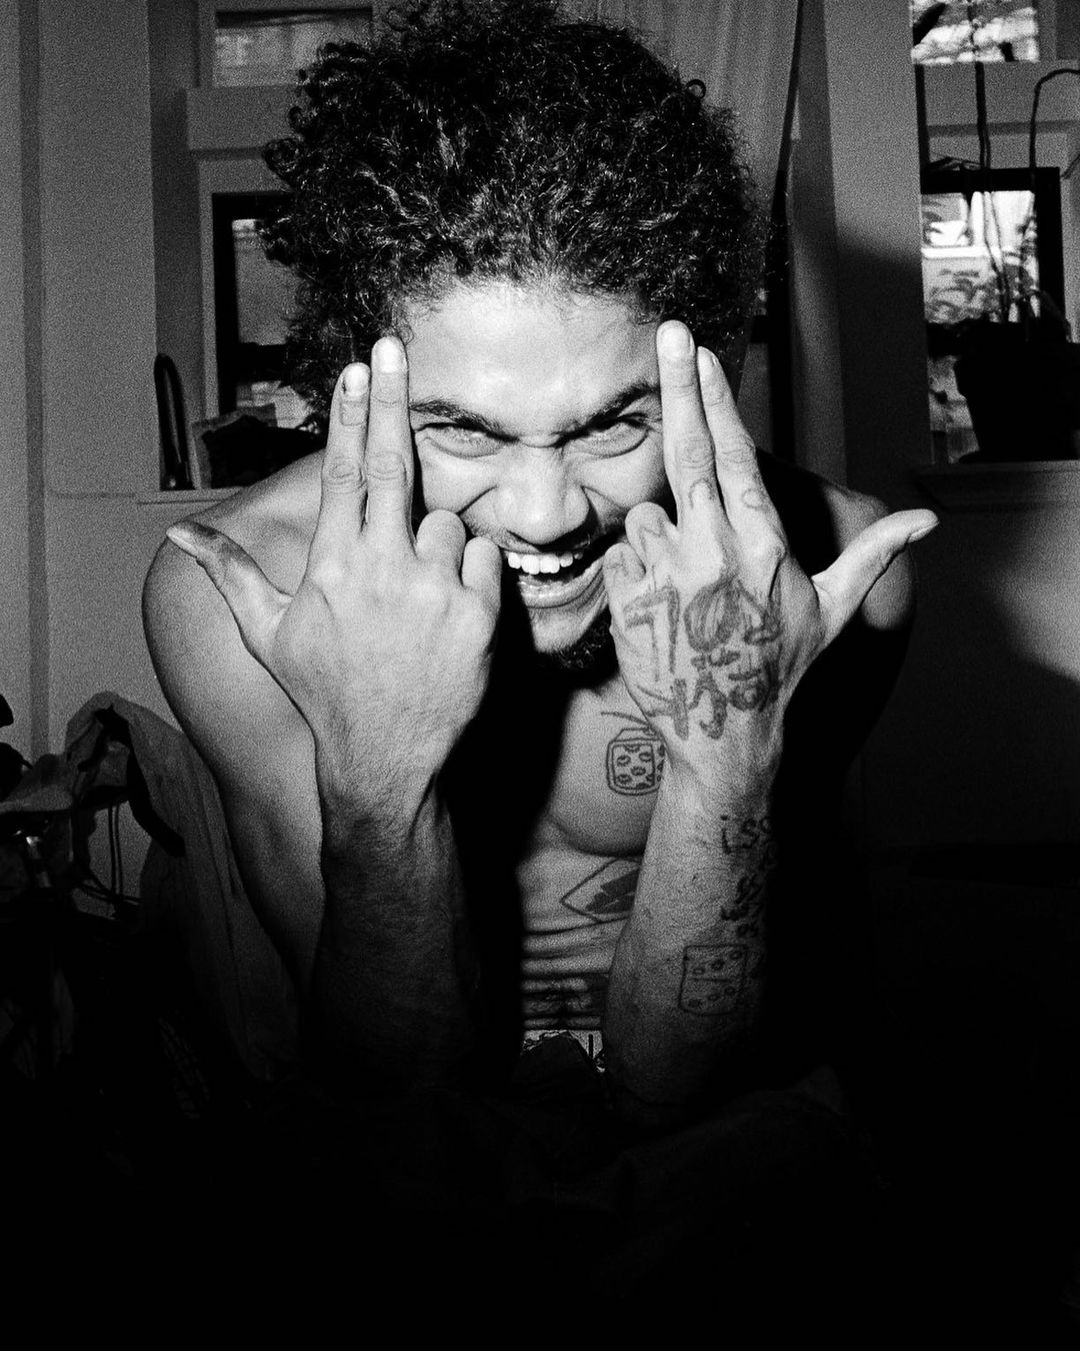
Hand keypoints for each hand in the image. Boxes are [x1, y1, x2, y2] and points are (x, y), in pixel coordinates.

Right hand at [166, 339, 501, 792]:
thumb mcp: (267, 634)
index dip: (351, 413)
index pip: (344, 471)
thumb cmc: (324, 691)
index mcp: (333, 564)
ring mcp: (434, 589)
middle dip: (392, 400)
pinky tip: (448, 611)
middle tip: (394, 348)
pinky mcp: (479, 614)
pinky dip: (470, 572)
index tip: (356, 366)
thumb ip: (229, 572)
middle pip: (395, 465)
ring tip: (415, 598)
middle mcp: (382, 566)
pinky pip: (482, 559)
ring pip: (445, 524)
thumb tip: (180, 532)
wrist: (384, 757)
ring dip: (434, 543)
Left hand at [603, 320, 936, 789]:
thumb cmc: (779, 668)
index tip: (703, 355)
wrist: (721, 734)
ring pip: (647, 515)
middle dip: (678, 388)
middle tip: (669, 336)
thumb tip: (926, 523)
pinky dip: (636, 567)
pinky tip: (661, 605)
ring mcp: (664, 573)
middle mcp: (713, 549)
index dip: (718, 400)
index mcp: (763, 543)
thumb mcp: (832, 611)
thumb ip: (871, 555)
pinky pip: (621, 555)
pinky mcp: (626, 599)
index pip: (737, 455)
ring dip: (660, 532)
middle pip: (686, 452)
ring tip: (687, 586)